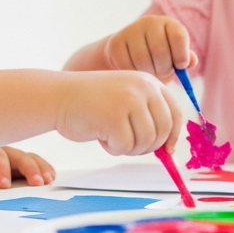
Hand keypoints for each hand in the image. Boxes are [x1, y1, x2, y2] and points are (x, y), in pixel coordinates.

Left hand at [0, 146, 54, 188]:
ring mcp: (9, 157)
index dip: (1, 169)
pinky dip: (42, 168)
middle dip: (29, 168)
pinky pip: (32, 163)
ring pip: (29, 158)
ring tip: (48, 180)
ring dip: (39, 168)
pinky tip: (50, 176)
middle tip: (37, 182)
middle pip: (18, 156)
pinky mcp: (15, 165)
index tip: (4, 185)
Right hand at [55, 71, 183, 155]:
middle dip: (149, 146)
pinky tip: (100, 136)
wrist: (59, 96)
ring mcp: (129, 101)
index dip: (174, 135)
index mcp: (149, 82)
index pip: (175, 113)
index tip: (168, 150)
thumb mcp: (127, 99)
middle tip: (129, 146)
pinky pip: (125, 146)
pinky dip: (113, 148)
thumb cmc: (93, 103)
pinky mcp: (114, 116)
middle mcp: (143, 88)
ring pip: (146, 141)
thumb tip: (169, 148)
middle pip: (163, 130)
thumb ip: (148, 115)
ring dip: (129, 148)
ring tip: (111, 137)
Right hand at [103, 15, 197, 81]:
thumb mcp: (175, 56)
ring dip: (149, 72)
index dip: (181, 55)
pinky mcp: (115, 42)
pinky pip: (126, 64)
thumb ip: (185, 58)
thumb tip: (192, 60)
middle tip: (162, 71)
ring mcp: (131, 30)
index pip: (179, 37)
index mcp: (169, 23)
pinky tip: (137, 70)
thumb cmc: (161, 56)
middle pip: (160, 51)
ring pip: (142, 60)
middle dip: (164, 68)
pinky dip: (133, 72)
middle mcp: (150, 22)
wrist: (131, 52)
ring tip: (150, 71)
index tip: (180, 66)